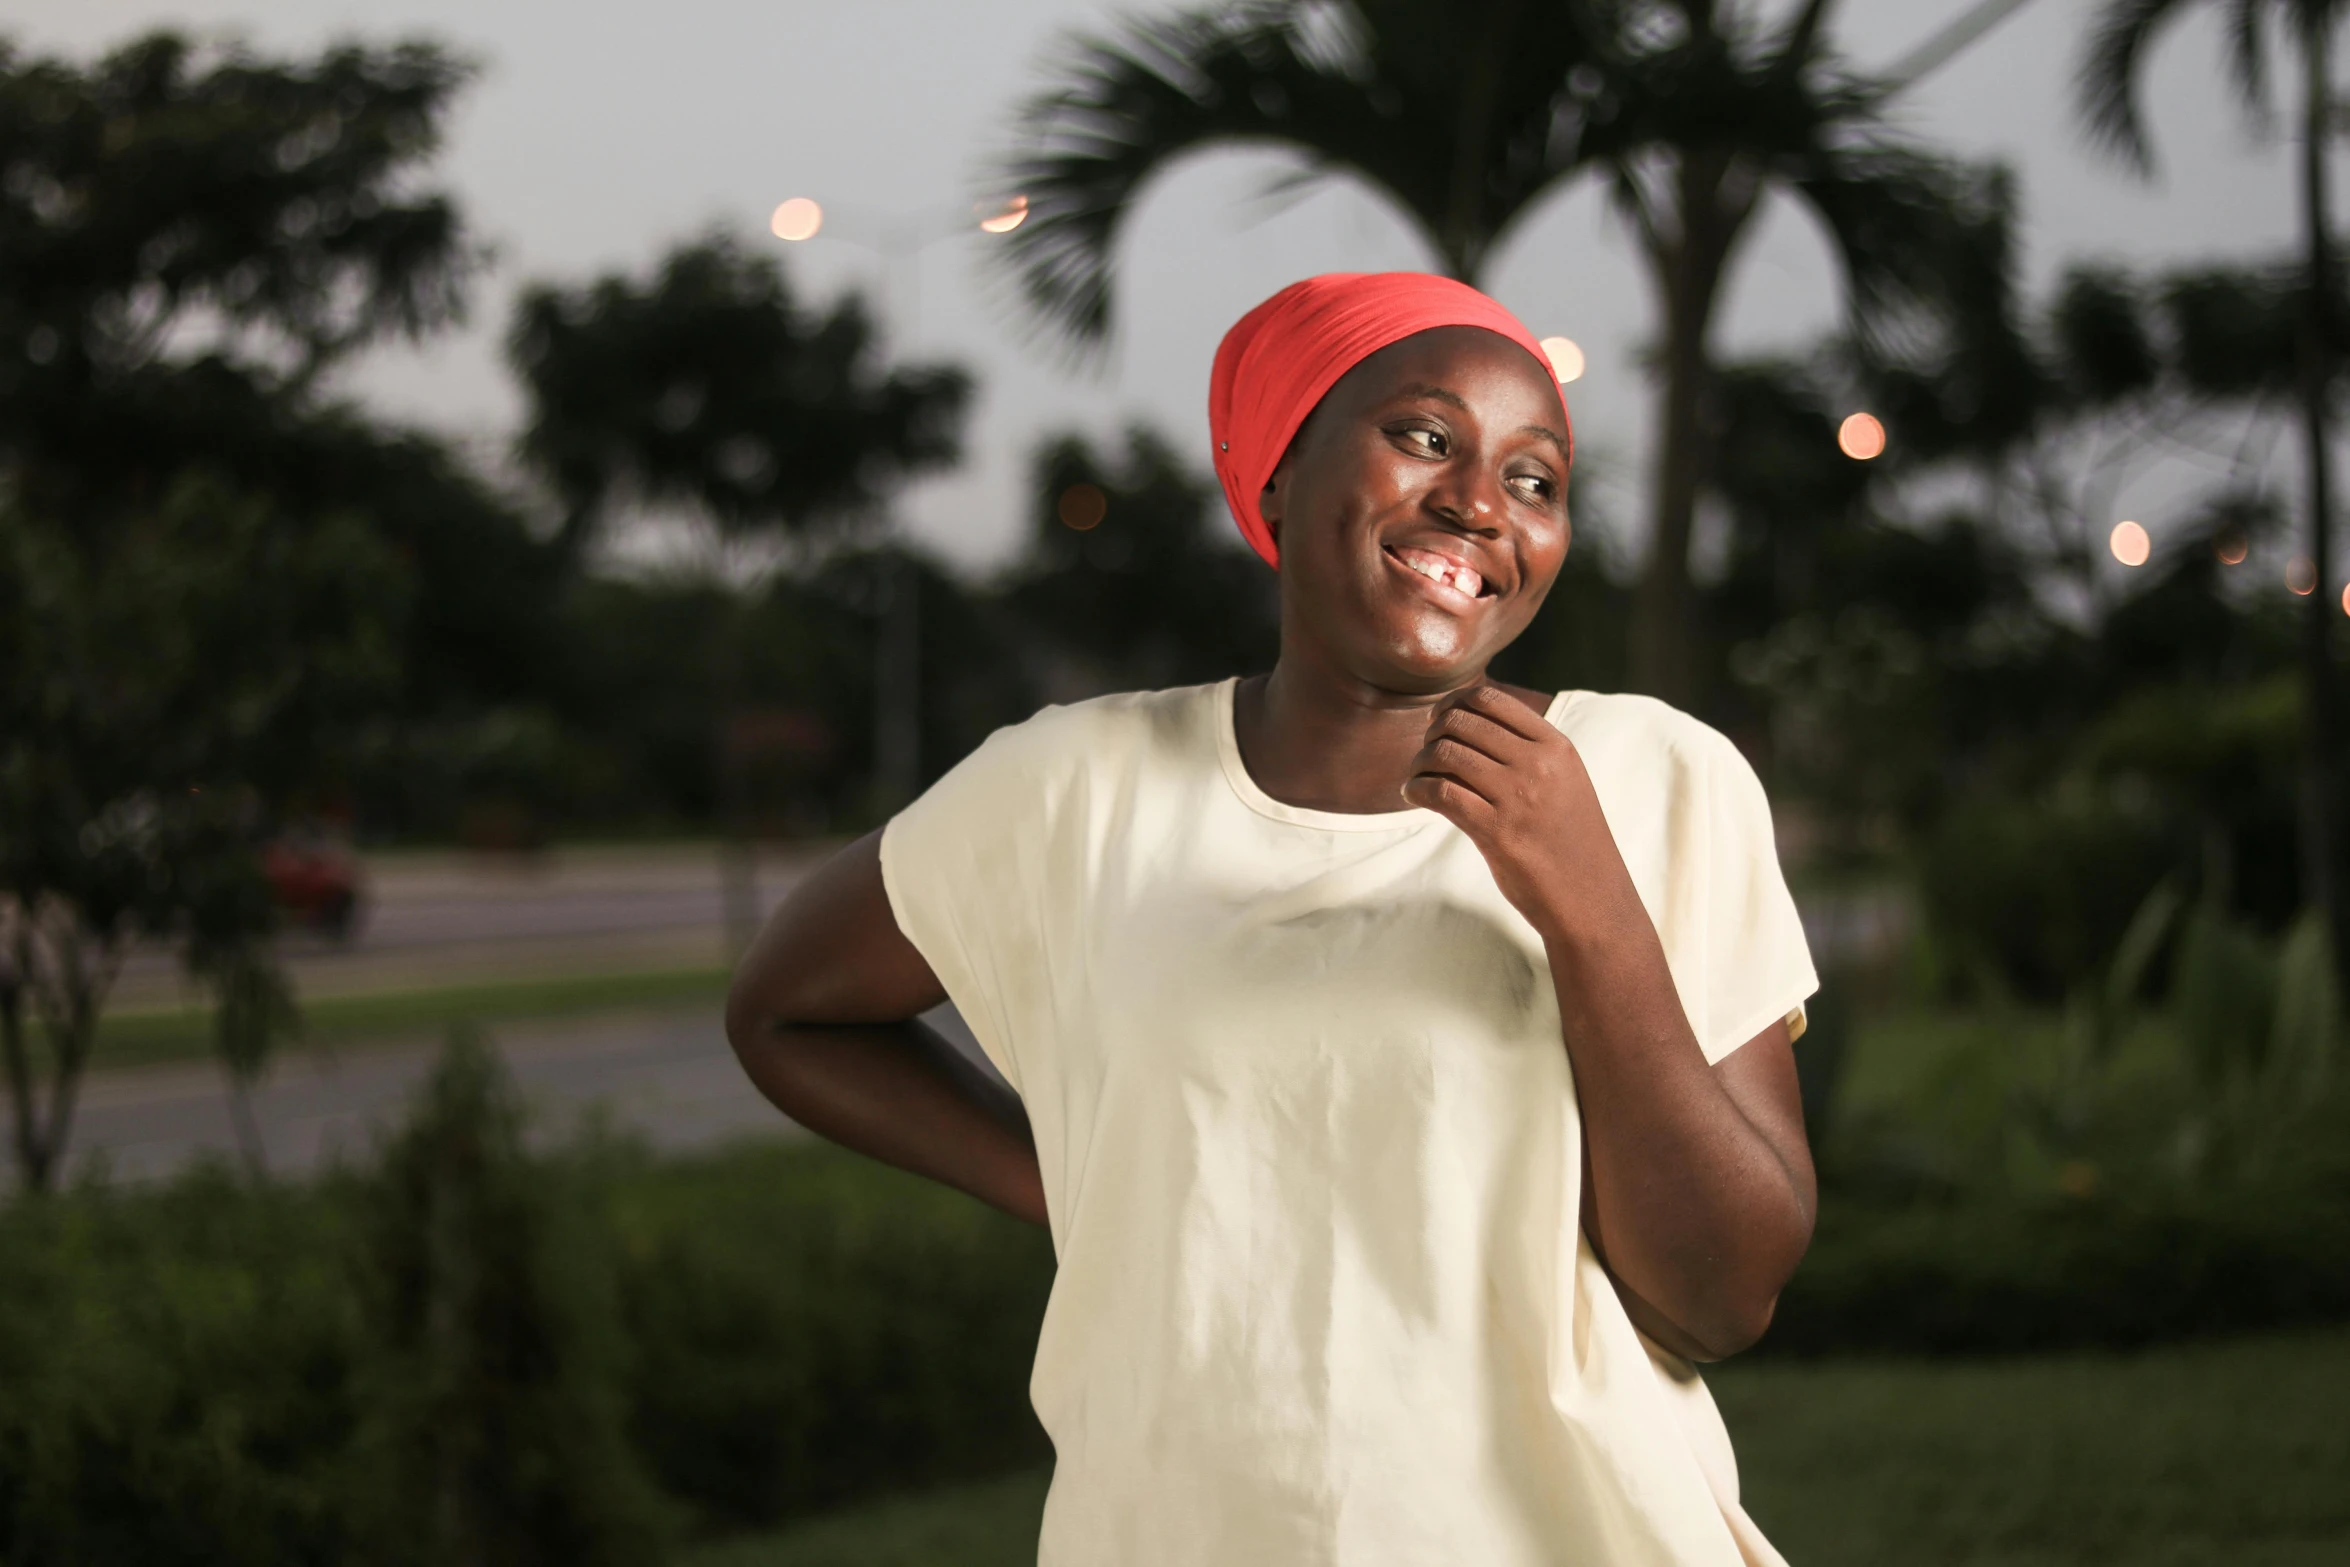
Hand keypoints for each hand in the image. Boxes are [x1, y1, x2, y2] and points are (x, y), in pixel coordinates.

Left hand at [1399, 685, 1625, 934]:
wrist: (1591, 898)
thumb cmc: (1570, 840)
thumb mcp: (1565, 781)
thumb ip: (1529, 751)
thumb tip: (1468, 721)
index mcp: (1556, 746)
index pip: (1490, 699)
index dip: (1453, 704)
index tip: (1439, 720)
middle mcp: (1538, 765)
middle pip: (1461, 723)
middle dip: (1433, 734)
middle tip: (1427, 753)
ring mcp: (1518, 797)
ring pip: (1446, 754)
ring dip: (1420, 762)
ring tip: (1418, 776)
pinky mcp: (1497, 832)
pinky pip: (1440, 792)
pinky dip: (1416, 789)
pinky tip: (1413, 795)